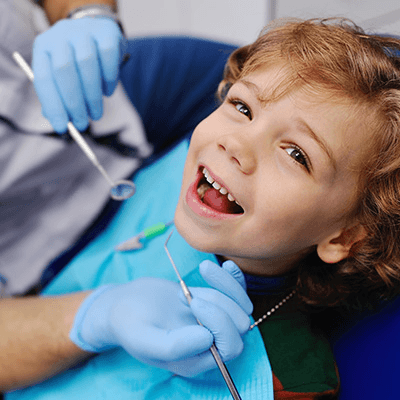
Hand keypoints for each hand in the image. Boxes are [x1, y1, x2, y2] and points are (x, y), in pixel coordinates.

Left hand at [32, 18, 124, 132]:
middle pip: (64, 70)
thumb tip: (59, 121)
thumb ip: (59, 95)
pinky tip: (108, 92)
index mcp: (44, 48)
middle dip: (74, 103)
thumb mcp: (63, 76)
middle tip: (82, 123)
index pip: (44, 78)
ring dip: (92, 96)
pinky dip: (109, 80)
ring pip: (87, 64)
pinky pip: (108, 58)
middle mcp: (60, 35)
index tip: (62, 127)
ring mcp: (84, 31)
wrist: (97, 32)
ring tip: (96, 113)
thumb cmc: (77, 61)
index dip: (53, 105)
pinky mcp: (106, 32)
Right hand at [70, 260, 252, 376]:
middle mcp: (211, 343)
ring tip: (198, 276)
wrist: (124, 305)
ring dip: (224, 285)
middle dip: (219, 302)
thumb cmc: (130, 325)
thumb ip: (173, 346)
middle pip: (240, 324)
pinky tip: (226, 264)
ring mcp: (214, 321)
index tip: (193, 302)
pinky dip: (235, 277)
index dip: (220, 323)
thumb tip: (208, 339)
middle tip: (186, 294)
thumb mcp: (144, 339)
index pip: (230, 346)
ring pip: (241, 304)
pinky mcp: (213, 302)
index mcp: (198, 360)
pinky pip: (237, 290)